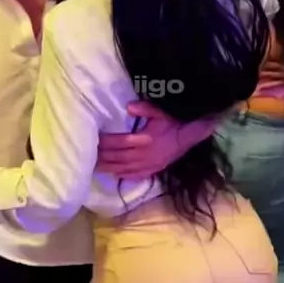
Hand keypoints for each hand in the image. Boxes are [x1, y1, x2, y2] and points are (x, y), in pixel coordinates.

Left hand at [97, 101, 218, 180]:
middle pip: (120, 157)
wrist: (192, 134)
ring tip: (96, 167)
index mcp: (146, 139)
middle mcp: (146, 154)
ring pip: (126, 168)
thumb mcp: (162, 111)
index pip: (120, 142)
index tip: (95, 140)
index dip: (107, 142)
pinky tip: (116, 174)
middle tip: (90, 155)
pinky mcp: (156, 168)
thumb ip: (146, 108)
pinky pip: (138, 175)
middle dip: (104, 156)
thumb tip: (128, 107)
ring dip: (111, 168)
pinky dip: (126, 175)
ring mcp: (151, 164)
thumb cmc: (175, 121)